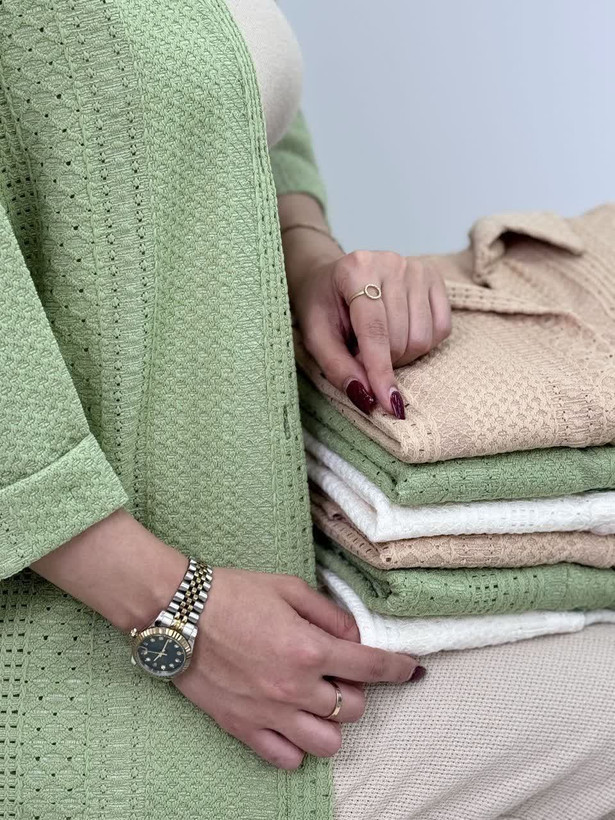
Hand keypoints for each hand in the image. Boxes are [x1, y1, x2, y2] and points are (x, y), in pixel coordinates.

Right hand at [174, 567, 423, 768]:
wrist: (177, 612)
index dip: (399, 669)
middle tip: (338, 672)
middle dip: (355, 691)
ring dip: (331, 723)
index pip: (371, 667)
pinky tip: (290, 721)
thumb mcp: (288, 587)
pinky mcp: (243, 727)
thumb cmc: (233, 593)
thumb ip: (329, 614)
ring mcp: (269, 713)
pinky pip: (286, 758)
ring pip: (327, 743)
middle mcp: (294, 687)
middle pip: (354, 710)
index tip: (409, 670)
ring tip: (316, 700)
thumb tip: (354, 637)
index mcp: (308, 648)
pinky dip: (297, 745)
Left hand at [290, 249, 451, 417]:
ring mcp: (416, 267)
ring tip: (378, 343)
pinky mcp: (434, 277)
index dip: (380, 370)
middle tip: (360, 355)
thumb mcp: (316, 338)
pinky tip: (400, 335)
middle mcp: (390, 262)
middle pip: (401, 338)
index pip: (375, 330)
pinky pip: (441, 329)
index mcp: (356, 269)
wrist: (333, 278)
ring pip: (423, 338)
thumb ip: (338, 368)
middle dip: (382, 362)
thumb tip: (368, 398)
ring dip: (401, 355)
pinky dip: (422, 344)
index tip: (387, 404)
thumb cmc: (323, 307)